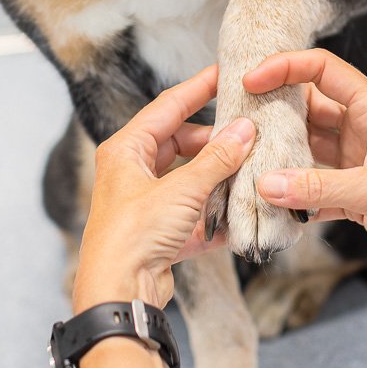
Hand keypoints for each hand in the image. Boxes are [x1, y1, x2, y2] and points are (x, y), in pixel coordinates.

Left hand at [72, 66, 255, 313]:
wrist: (117, 294)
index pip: (168, 107)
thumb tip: (243, 130)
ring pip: (188, 178)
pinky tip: (239, 213)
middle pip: (179, 143)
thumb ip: (216, 160)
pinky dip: (213, 213)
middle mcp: (131, 172)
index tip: (224, 73)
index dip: (198, 88)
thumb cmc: (134, 235)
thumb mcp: (181, 191)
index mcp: (126, 150)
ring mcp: (144, 203)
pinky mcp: (158, 232)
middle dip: (214, 141)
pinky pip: (192, 213)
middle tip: (247, 133)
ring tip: (249, 170)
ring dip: (216, 177)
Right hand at [243, 50, 366, 280]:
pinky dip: (295, 196)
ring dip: (281, 158)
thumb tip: (269, 183)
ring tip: (248, 164)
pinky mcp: (354, 194)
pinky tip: (275, 205)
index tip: (253, 78)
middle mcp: (363, 130)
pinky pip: (314, 187)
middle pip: (308, 109)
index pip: (323, 72)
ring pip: (307, 149)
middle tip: (240, 122)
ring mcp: (357, 162)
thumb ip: (321, 187)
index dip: (286, 67)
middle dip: (275, 114)